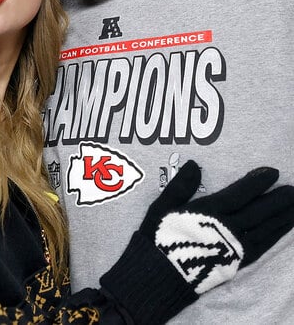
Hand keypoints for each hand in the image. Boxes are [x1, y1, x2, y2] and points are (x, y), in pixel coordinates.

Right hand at [141, 160, 293, 293]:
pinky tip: (283, 228)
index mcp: (208, 212)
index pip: (239, 194)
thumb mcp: (161, 207)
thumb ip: (180, 186)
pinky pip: (262, 246)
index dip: (257, 183)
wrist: (160, 275)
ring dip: (282, 217)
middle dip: (277, 200)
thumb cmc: (159, 238)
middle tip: (293, 189)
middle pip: (258, 211)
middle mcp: (226, 228)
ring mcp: (234, 246)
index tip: (273, 172)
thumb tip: (195, 164)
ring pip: (265, 229)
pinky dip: (275, 236)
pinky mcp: (237, 262)